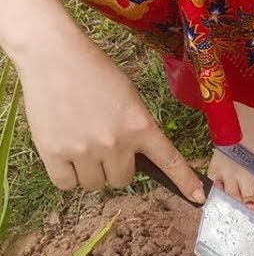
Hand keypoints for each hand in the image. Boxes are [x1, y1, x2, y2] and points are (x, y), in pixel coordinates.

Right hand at [19, 45, 204, 201]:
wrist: (54, 58)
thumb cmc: (95, 74)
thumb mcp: (130, 98)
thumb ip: (137, 129)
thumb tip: (136, 159)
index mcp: (140, 126)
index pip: (169, 160)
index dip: (184, 181)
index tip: (198, 197)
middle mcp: (116, 142)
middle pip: (122, 180)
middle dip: (115, 169)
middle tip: (103, 147)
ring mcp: (84, 150)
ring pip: (95, 184)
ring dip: (90, 173)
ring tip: (82, 145)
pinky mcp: (54, 153)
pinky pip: (66, 184)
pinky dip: (67, 176)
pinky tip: (65, 154)